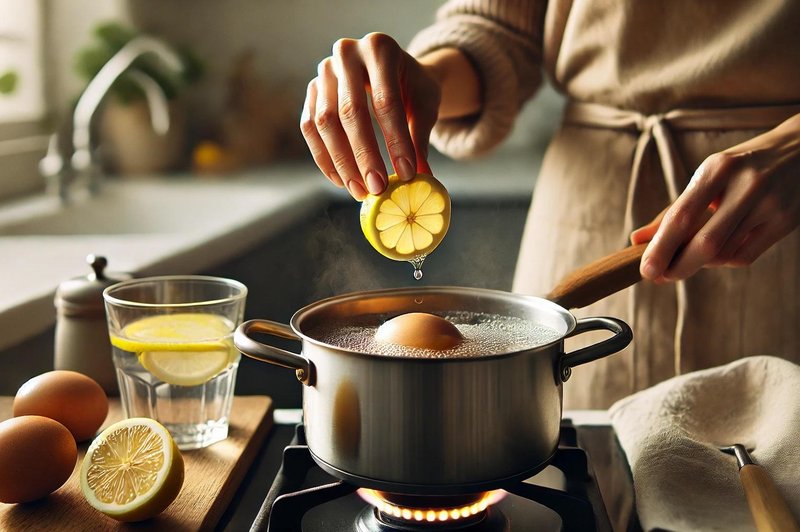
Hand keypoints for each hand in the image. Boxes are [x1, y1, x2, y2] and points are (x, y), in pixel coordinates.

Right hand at [300, 33, 440, 199]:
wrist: (395, 70)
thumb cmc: (413, 87)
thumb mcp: (425, 105)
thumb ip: (420, 138)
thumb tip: (422, 178)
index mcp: (380, 48)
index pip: (386, 101)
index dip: (396, 141)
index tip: (406, 174)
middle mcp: (347, 53)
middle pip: (350, 112)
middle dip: (364, 156)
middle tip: (378, 188)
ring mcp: (324, 71)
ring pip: (325, 122)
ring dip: (342, 162)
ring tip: (360, 190)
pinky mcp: (311, 90)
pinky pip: (310, 128)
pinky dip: (324, 158)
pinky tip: (341, 181)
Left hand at [632, 114, 799, 281]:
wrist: (799, 151)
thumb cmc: (741, 168)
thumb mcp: (707, 177)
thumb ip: (673, 210)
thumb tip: (637, 240)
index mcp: (717, 169)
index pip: (681, 216)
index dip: (661, 248)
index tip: (646, 270)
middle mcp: (745, 185)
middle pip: (705, 242)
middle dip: (679, 266)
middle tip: (660, 277)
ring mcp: (770, 204)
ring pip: (725, 253)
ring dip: (700, 263)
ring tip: (688, 259)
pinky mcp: (786, 221)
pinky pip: (746, 255)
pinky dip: (725, 261)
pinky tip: (719, 253)